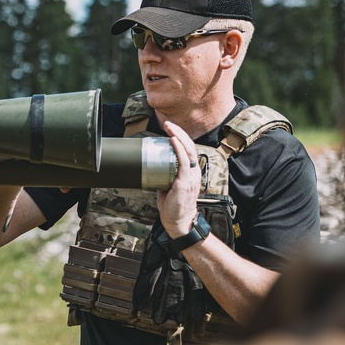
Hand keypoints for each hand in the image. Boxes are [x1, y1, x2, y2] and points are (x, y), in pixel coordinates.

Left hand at [156, 121, 201, 238]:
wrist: (178, 221)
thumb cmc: (173, 206)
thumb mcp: (167, 187)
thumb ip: (163, 177)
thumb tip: (151, 169)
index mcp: (191, 172)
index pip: (188, 150)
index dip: (181, 138)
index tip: (170, 129)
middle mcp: (194, 172)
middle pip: (189, 146)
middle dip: (179, 132)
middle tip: (168, 124)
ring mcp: (191, 176)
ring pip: (188, 150)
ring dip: (178, 136)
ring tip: (170, 127)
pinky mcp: (185, 182)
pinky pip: (184, 162)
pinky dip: (179, 149)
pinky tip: (173, 140)